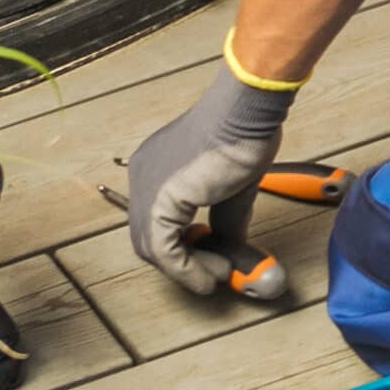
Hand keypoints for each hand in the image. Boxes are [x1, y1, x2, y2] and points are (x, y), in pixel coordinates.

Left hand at [127, 55, 292, 293]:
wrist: (246, 112)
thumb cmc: (243, 133)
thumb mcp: (232, 187)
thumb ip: (225, 221)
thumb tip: (230, 252)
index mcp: (156, 165)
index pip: (157, 220)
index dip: (183, 246)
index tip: (213, 258)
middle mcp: (143, 174)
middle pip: (149, 237)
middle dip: (184, 262)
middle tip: (217, 270)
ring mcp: (147, 187)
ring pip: (152, 249)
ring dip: (188, 270)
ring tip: (219, 272)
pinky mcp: (159, 201)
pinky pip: (164, 252)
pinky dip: (187, 271)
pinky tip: (209, 276)